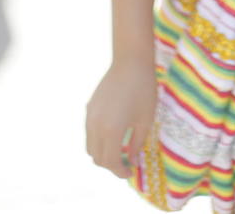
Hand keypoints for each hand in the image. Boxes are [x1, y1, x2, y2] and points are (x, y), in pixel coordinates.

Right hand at [85, 57, 156, 178]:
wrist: (131, 63)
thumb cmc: (143, 90)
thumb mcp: (145, 120)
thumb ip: (136, 144)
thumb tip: (131, 159)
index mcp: (111, 131)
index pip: (110, 161)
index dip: (120, 171)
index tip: (131, 171)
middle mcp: (95, 126)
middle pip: (97, 157)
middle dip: (111, 164)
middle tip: (127, 163)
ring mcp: (89, 116)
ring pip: (90, 146)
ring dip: (103, 153)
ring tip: (120, 149)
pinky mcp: (89, 108)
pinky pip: (90, 132)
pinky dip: (99, 140)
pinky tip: (115, 133)